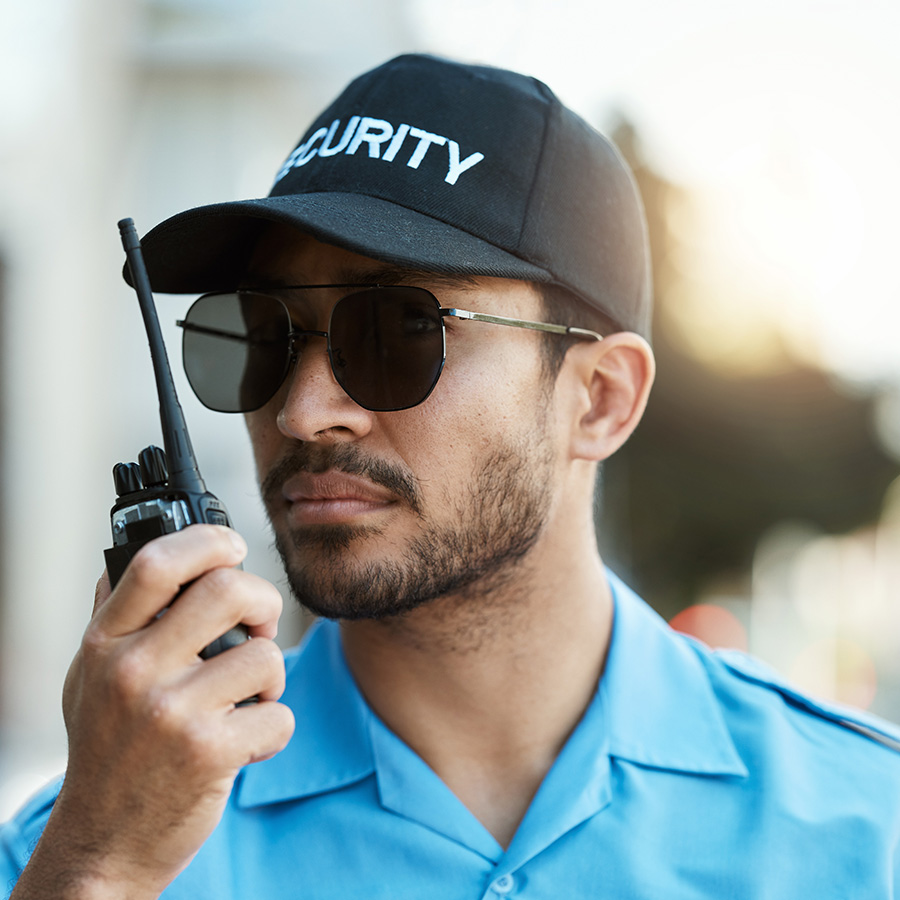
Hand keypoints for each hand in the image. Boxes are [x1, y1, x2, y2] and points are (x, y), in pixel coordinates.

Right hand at [13, 525, 294, 898]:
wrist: (104, 843)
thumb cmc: (107, 751)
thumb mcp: (90, 677)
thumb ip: (114, 619)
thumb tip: (129, 556)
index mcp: (106, 643)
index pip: (157, 563)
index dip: (207, 540)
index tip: (232, 548)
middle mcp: (134, 671)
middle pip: (228, 590)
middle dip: (263, 601)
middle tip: (259, 627)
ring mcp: (171, 713)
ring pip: (264, 655)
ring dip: (272, 677)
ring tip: (248, 697)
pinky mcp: (209, 752)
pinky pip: (278, 713)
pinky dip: (274, 726)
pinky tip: (246, 740)